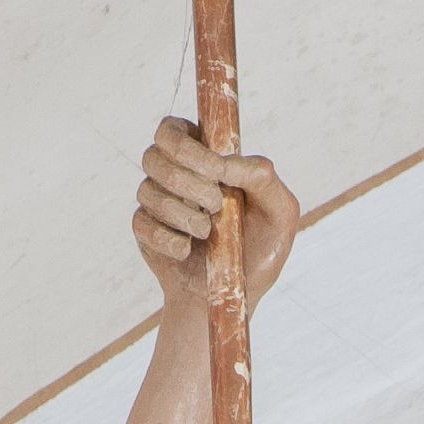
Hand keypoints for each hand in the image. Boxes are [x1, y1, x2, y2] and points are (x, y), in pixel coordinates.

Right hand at [133, 116, 298, 312]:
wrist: (234, 293)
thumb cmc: (261, 248)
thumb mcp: (280, 213)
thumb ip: (263, 178)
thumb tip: (227, 164)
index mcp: (204, 156)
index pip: (173, 130)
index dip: (189, 148)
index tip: (217, 172)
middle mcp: (174, 173)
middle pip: (154, 154)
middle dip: (187, 181)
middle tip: (216, 205)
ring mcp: (156, 201)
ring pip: (147, 190)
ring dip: (182, 214)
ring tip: (207, 233)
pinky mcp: (145, 231)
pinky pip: (142, 224)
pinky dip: (168, 240)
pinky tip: (186, 250)